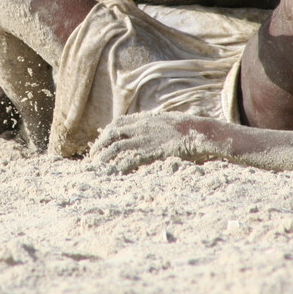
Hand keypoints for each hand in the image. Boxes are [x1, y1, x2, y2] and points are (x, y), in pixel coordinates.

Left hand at [90, 112, 221, 172]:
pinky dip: (116, 167)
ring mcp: (143, 140)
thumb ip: (157, 124)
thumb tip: (156, 127)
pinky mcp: (148, 153)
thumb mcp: (169, 121)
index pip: (118, 123)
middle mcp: (140, 127)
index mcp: (144, 119)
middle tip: (93, 157)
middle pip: (111, 134)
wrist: (199, 132)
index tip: (101, 142)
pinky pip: (126, 160)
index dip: (107, 133)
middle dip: (99, 146)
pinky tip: (111, 174)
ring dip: (103, 158)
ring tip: (96, 168)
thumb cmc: (190, 128)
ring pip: (114, 148)